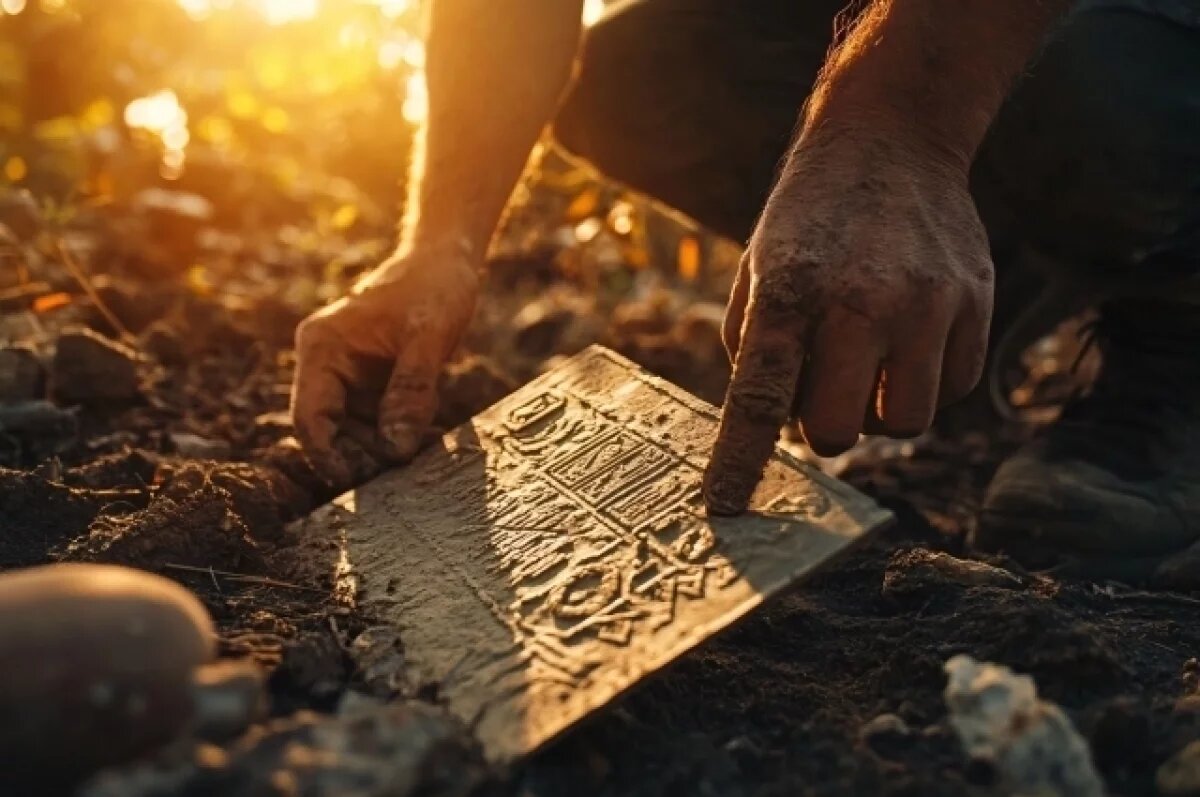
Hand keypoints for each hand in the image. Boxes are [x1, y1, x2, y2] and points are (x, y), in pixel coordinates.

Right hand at [290, 245, 478, 483]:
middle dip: (365, 455)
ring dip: (388, 448)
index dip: (325, 455)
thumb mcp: (428, 338)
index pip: (309, 417)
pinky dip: (403, 434)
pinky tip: (432, 441)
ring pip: (358, 433)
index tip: (353, 481)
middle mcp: (327, 365)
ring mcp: (350, 378)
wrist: (448, 262)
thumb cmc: (434, 287)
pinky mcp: (374, 385)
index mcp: (322, 348)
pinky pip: (381, 422)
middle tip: (405, 471)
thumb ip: (411, 390)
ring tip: (426, 454)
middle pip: (333, 432)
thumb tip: (395, 448)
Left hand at [703, 125, 992, 513]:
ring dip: (878, 409)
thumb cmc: (809, 222)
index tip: (725, 509)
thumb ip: (754, 351)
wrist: (891, 141)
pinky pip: (952, 389)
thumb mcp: (758, 270)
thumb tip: (770, 432)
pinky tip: (910, 335)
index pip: (758, 398)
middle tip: (821, 391)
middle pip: (837, 431)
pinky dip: (926, 380)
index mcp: (788, 291)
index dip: (740, 462)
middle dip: (823, 428)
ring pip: (904, 423)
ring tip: (870, 359)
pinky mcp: (975, 301)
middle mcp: (860, 300)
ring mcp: (927, 302)